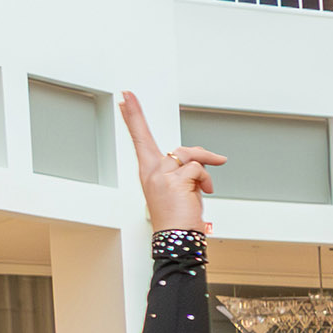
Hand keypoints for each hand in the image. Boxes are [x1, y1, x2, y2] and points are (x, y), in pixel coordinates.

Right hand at [119, 95, 222, 235]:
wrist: (176, 237)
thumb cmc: (178, 216)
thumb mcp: (180, 187)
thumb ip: (184, 168)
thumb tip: (200, 157)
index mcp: (150, 171)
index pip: (139, 139)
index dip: (132, 118)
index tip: (125, 99)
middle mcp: (151, 171)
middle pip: (145, 135)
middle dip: (136, 114)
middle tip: (127, 95)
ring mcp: (161, 175)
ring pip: (186, 153)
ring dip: (203, 165)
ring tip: (204, 185)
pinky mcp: (175, 181)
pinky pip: (199, 168)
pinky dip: (207, 179)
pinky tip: (204, 191)